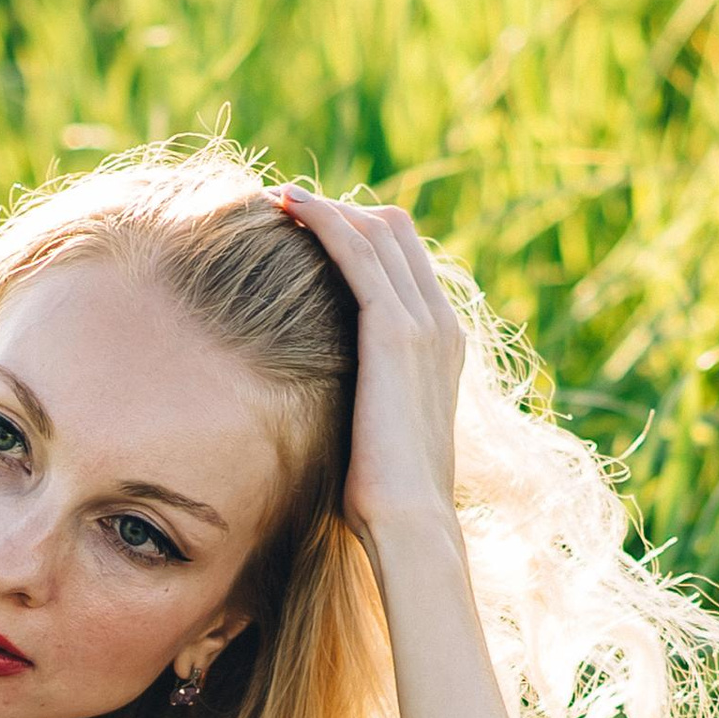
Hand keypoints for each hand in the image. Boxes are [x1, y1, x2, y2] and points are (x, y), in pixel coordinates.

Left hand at [276, 188, 465, 543]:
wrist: (411, 521)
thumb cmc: (387, 498)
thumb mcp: (379, 436)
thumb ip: (366, 401)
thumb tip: (330, 408)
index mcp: (442, 344)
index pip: (405, 261)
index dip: (358, 236)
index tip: (308, 232)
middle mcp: (440, 322)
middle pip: (394, 232)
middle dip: (340, 212)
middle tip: (283, 207)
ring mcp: (422, 322)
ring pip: (375, 231)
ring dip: (324, 207)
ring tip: (276, 196)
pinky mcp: (394, 329)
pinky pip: (357, 250)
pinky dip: (322, 219)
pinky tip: (285, 205)